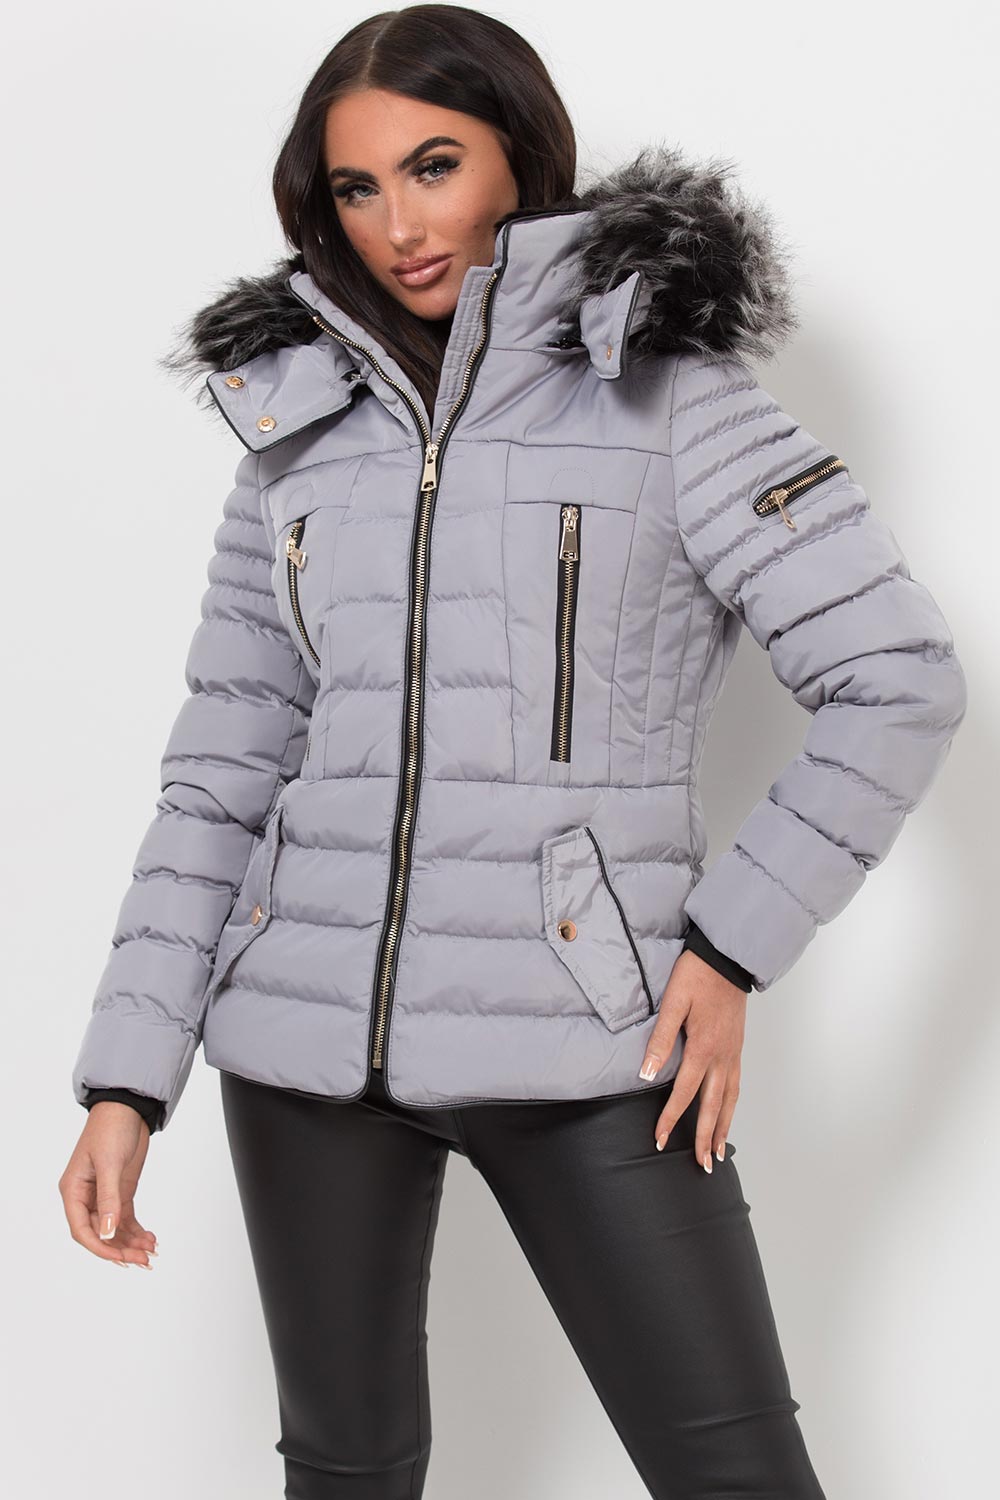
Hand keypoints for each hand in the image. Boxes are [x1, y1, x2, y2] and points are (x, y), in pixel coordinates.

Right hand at [59, 1104, 157, 1267]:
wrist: (128, 1108)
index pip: (80, 1229)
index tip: (120, 1257)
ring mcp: (104, 1196)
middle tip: (142, 1260)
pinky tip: (150, 1239)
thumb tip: (106, 1232)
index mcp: (73, 1190)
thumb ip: (108, 1199)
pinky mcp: (121, 1192)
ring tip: (150, 1252)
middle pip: (99, 1233)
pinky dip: (137, 1231)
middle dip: (120, 1248)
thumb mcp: (109, 1164)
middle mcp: (86, 1197)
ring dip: (130, 1243)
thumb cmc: (110, 1128)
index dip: (99, 1247)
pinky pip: (126, 1219)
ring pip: (114, 1229)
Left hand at [638, 950, 746, 1171]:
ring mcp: (733, 1052)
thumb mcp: (672, 1002)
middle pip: (713, 1106)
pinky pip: (737, 1084)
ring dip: (724, 1127)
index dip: (671, 1119)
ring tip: (719, 1152)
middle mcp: (722, 1056)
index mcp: (702, 1048)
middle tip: (702, 1165)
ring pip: (730, 1099)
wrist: (727, 958)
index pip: (685, 1093)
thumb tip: (645, 1073)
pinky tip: (728, 1113)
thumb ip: (660, 1038)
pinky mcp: (738, 1046)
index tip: (660, 1140)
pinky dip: (733, 1106)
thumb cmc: (697, 976)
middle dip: (706, 1137)